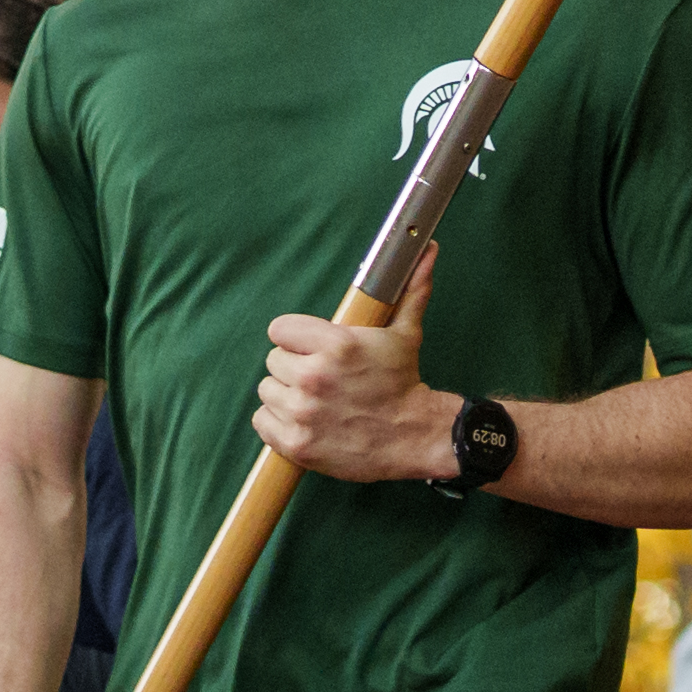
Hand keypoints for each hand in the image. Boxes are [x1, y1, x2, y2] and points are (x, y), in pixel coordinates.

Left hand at [255, 300, 463, 483]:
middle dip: (293, 368)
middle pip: (273, 361)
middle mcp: (314, 376)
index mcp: (335, 345)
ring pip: (267, 392)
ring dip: (286, 396)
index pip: (279, 330)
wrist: (413, 437)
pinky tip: (305, 422)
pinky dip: (279, 424)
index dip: (295, 339)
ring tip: (314, 401)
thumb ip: (409, 289)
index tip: (310, 349)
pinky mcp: (296, 443)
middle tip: (321, 379)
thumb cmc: (403, 382)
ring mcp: (303, 412)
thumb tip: (428, 248)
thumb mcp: (405, 333)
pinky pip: (262, 422)